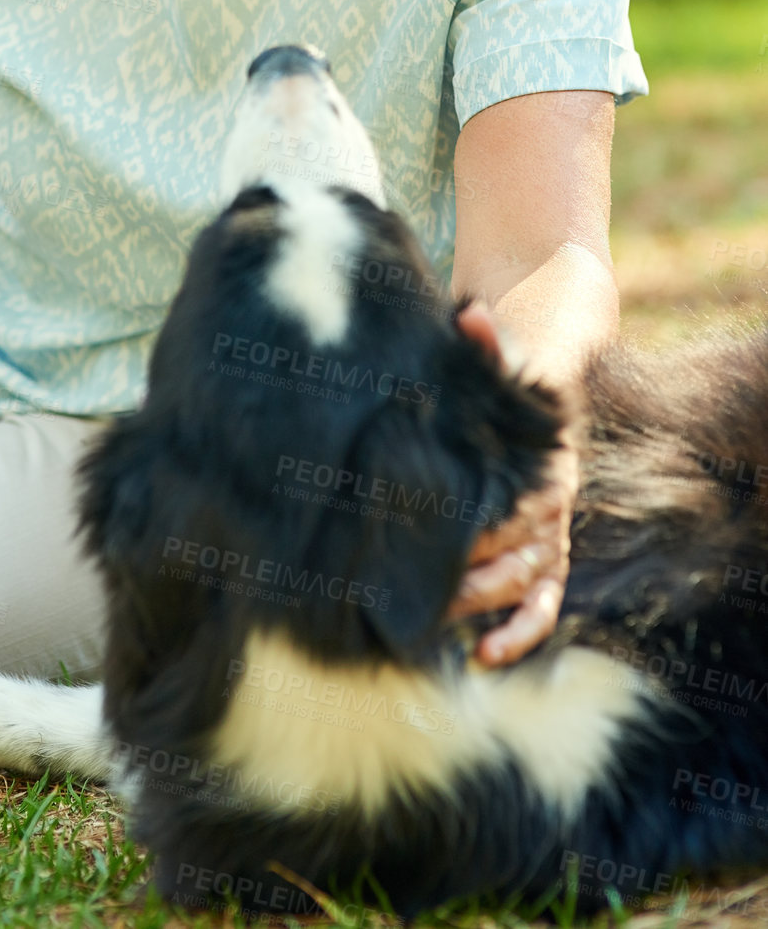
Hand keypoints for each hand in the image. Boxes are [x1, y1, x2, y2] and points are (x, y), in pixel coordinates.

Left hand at [444, 302, 579, 665]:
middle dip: (472, 582)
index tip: (428, 547)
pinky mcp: (545, 554)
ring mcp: (549, 534)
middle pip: (515, 556)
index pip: (507, 510)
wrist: (545, 384)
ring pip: (529, 586)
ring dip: (494, 615)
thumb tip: (471, 314)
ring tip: (453, 638)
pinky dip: (522, 633)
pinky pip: (544, 603)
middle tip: (421, 598)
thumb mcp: (496, 357)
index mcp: (534, 464)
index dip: (473, 534)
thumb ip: (485, 338)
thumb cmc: (505, 380)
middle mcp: (547, 505)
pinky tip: (485, 655)